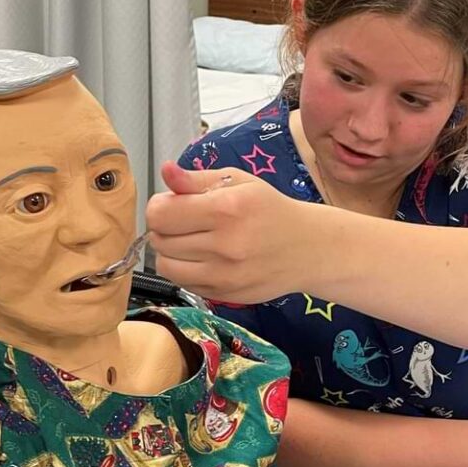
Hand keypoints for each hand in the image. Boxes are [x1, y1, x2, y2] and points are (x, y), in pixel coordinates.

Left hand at [146, 162, 315, 302]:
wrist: (307, 249)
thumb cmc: (270, 209)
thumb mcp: (238, 182)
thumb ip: (196, 179)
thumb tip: (166, 171)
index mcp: (227, 209)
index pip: (160, 214)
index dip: (160, 206)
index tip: (172, 203)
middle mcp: (225, 245)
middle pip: (160, 240)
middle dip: (165, 228)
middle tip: (184, 221)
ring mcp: (224, 276)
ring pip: (166, 266)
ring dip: (170, 252)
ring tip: (191, 241)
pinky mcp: (224, 296)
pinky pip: (183, 283)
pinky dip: (185, 270)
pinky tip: (204, 258)